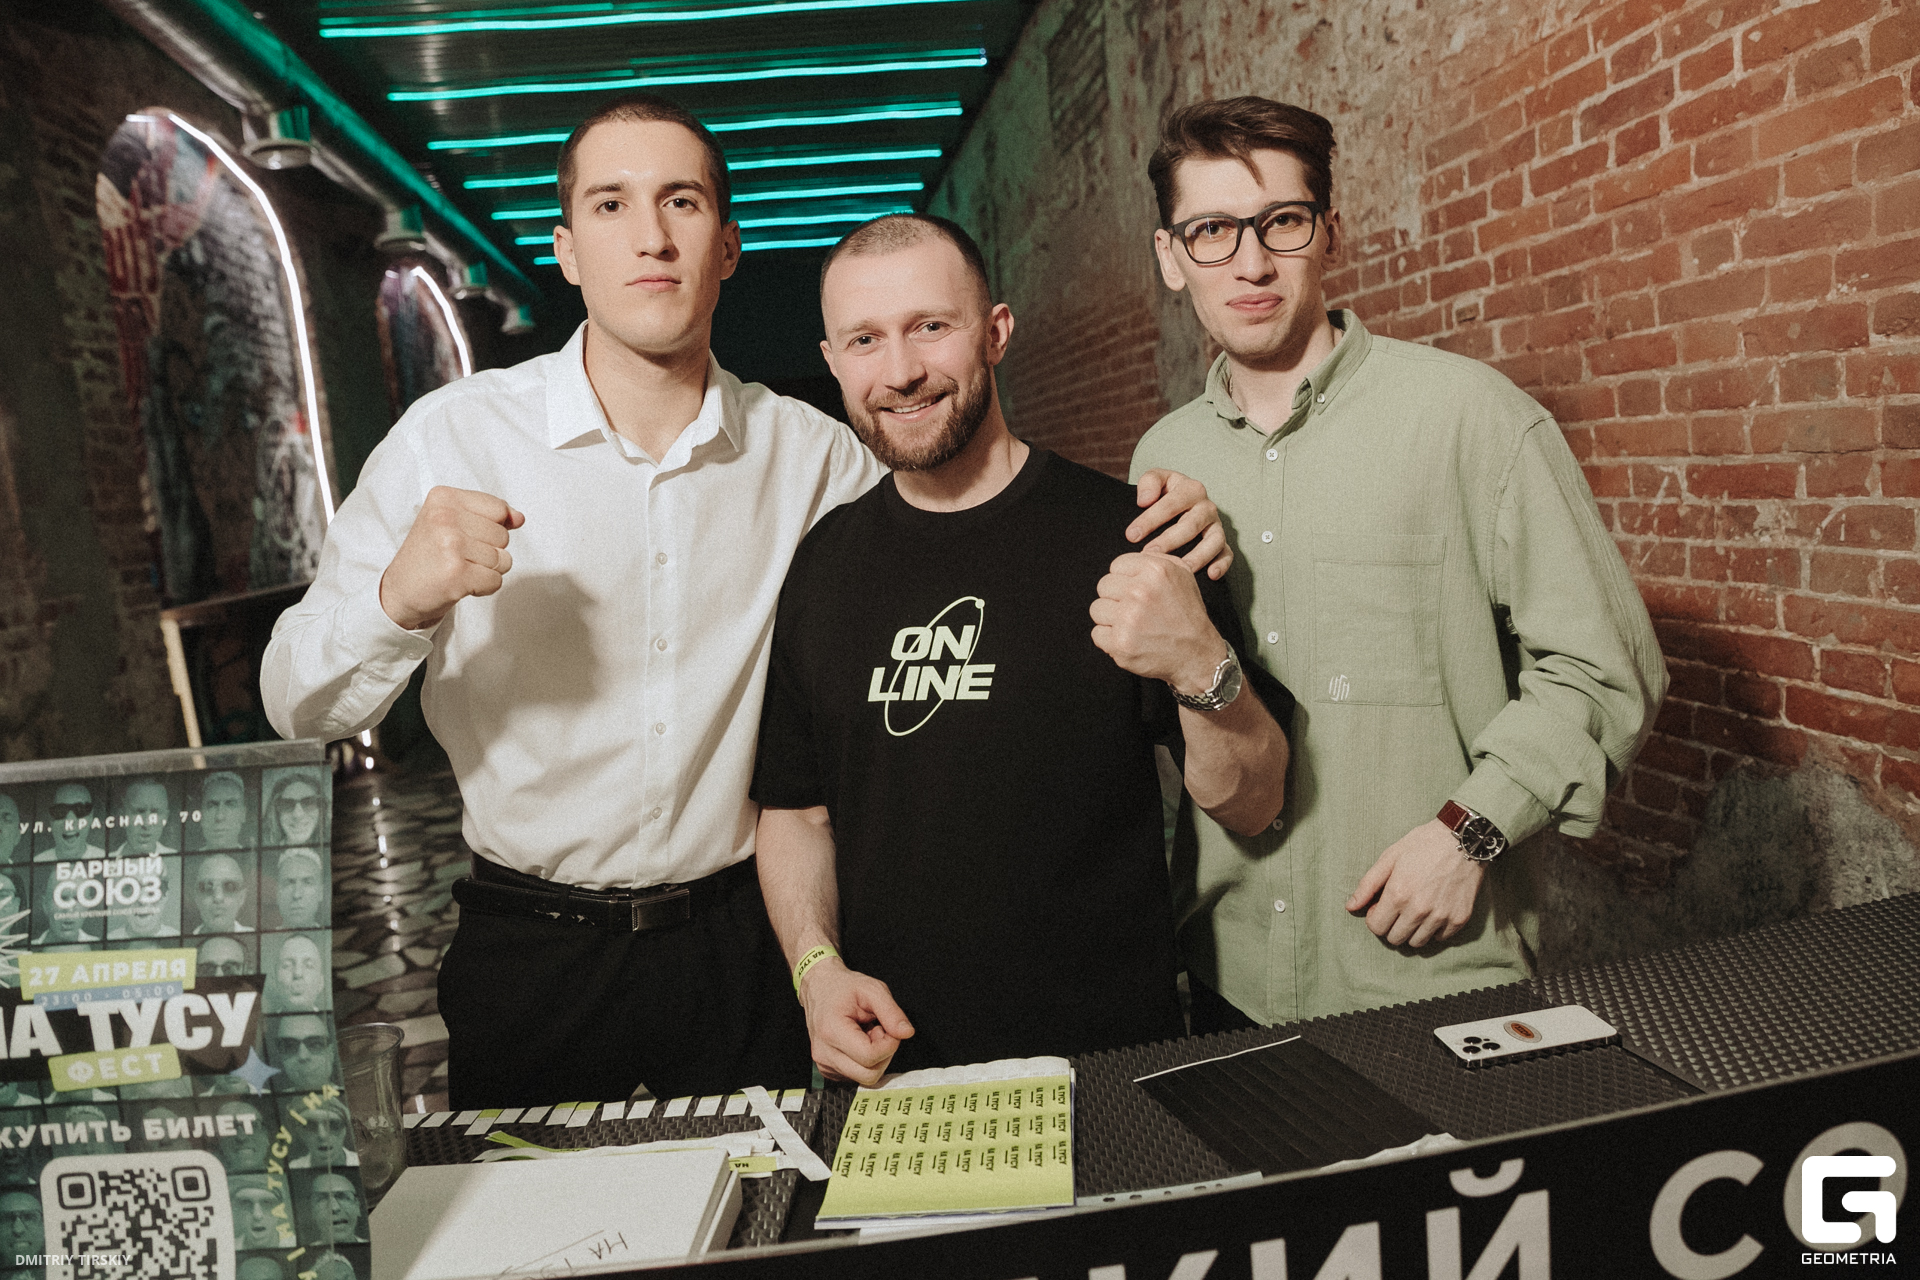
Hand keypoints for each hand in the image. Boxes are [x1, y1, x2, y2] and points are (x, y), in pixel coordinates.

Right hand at [379, 486, 525, 630]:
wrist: (399, 591)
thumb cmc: (427, 557)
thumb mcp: (451, 523)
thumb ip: (488, 516)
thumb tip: (518, 518)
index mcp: (443, 498)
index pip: (498, 508)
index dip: (492, 527)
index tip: (468, 535)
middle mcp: (445, 518)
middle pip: (503, 536)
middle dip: (489, 551)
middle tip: (459, 557)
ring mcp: (451, 546)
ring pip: (503, 560)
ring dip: (486, 570)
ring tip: (459, 569)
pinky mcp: (457, 574)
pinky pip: (496, 580)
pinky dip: (484, 587)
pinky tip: (461, 583)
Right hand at [798, 957, 914, 1086]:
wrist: (819, 989)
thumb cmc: (843, 988)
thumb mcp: (872, 989)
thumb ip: (891, 1012)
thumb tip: (906, 1033)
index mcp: (832, 1031)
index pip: (870, 1057)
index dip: (888, 1044)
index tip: (888, 1028)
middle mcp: (824, 1053)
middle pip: (869, 1075)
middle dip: (883, 1054)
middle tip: (879, 1031)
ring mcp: (824, 1064)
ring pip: (865, 1078)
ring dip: (875, 1058)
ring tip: (868, 1034)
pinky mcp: (827, 1070)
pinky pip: (856, 1076)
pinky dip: (864, 1062)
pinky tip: (860, 1042)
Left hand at [1090, 552, 1227, 693]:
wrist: (1197, 654)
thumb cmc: (1187, 615)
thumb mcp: (1182, 575)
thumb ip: (1155, 559)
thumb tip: (1130, 557)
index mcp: (1155, 570)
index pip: (1116, 566)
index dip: (1125, 580)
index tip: (1137, 592)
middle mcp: (1141, 591)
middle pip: (1103, 586)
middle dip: (1117, 598)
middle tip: (1136, 611)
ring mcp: (1128, 619)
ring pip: (1097, 609)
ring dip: (1111, 619)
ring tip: (1132, 625)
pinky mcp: (1120, 644)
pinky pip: (1097, 634)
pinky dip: (1109, 640)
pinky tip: (1129, 640)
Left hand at [1129, 470, 1232, 578]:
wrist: (1180, 504)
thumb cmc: (1165, 494)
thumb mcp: (1156, 480)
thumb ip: (1149, 482)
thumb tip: (1145, 500)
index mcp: (1191, 489)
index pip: (1171, 504)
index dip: (1150, 519)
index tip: (1132, 535)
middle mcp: (1207, 507)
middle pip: (1191, 524)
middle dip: (1169, 540)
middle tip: (1150, 554)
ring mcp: (1216, 526)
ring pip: (1213, 540)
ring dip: (1198, 556)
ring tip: (1181, 568)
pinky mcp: (1222, 542)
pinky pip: (1227, 553)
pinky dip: (1222, 564)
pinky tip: (1211, 575)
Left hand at [1345, 819, 1485, 947]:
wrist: (1464, 839)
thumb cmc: (1424, 844)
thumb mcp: (1390, 857)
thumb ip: (1368, 884)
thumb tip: (1350, 907)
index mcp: (1398, 894)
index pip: (1376, 928)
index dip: (1374, 918)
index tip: (1381, 906)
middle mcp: (1419, 910)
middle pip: (1395, 939)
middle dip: (1391, 926)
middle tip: (1398, 908)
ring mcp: (1441, 916)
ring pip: (1417, 943)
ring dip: (1412, 930)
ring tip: (1415, 910)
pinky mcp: (1459, 919)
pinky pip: (1440, 938)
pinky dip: (1434, 929)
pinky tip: (1434, 911)